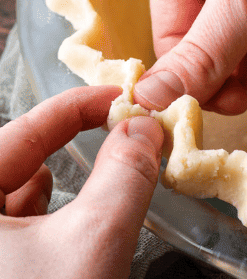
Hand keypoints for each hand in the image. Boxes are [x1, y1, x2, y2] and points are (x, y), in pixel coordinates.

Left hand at [1, 86, 163, 278]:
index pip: (27, 128)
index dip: (80, 106)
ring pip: (13, 195)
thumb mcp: (94, 238)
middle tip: (119, 136)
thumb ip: (124, 173)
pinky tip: (67, 232)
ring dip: (61, 187)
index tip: (120, 99)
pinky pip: (10, 231)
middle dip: (72, 144)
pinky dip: (45, 221)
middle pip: (20, 158)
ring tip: (99, 186)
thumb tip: (142, 128)